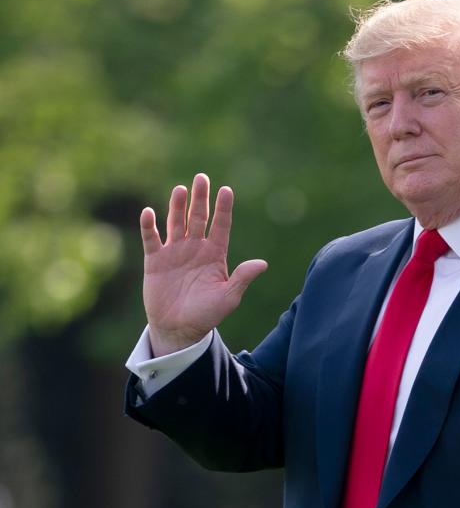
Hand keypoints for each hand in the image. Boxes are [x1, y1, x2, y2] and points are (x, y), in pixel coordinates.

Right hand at [140, 174, 267, 355]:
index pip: (221, 225)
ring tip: (180, 189)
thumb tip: (262, 264)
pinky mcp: (154, 260)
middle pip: (199, 218)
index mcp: (215, 254)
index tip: (226, 190)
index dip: (223, 209)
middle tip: (202, 178)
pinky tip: (149, 212)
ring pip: (176, 223)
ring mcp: (175, 252)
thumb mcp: (228, 297)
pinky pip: (151, 239)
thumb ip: (242, 278)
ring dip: (177, 206)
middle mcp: (195, 248)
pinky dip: (149, 226)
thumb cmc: (207, 314)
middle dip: (201, 199)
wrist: (179, 328)